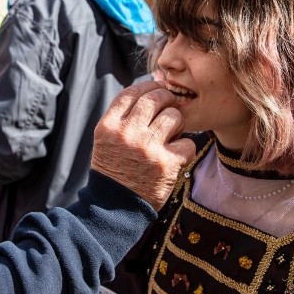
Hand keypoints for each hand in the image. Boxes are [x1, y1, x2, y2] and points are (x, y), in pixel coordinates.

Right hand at [90, 81, 195, 209]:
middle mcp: (127, 133)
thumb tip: (151, 89)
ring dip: (177, 124)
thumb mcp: (107, 140)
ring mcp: (147, 147)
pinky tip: (175, 156)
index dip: (148, 86)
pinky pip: (187, 142)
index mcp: (109, 126)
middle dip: (167, 99)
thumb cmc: (115, 169)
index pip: (131, 93)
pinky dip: (184, 148)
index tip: (157, 88)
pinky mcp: (166, 163)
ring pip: (174, 117)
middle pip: (155, 98)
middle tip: (170, 108)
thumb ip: (124, 116)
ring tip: (170, 136)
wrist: (115, 207)